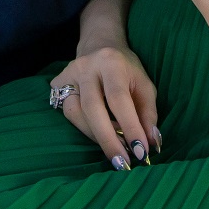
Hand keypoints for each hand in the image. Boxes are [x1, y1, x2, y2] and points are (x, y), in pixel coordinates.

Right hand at [52, 42, 160, 168]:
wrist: (99, 44)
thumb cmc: (127, 70)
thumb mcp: (145, 85)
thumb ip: (148, 114)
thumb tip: (151, 144)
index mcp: (112, 63)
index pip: (119, 99)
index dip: (130, 127)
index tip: (140, 152)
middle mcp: (86, 67)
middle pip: (92, 108)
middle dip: (108, 140)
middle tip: (122, 164)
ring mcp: (68, 75)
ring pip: (76, 113)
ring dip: (96, 136)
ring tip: (115, 149)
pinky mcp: (57, 83)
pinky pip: (66, 112)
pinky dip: (84, 128)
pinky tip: (98, 134)